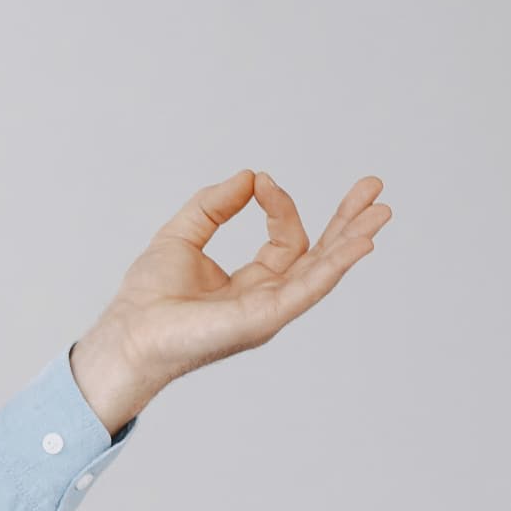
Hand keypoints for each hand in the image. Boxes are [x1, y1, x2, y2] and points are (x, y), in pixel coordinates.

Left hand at [70, 170, 389, 426]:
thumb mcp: (182, 235)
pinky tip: (359, 244)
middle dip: (349, 222)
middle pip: (320, 256)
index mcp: (252, 283)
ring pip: (323, 271)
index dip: (279, 206)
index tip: (261, 181)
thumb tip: (249, 177)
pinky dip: (335, 266)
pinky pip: (308, 289)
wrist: (128, 334)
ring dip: (354, 240)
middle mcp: (268, 299)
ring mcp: (270, 311)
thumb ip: (213, 205)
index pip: (286, 240)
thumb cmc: (148, 299)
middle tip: (374, 188)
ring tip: (381, 211)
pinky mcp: (264, 319)